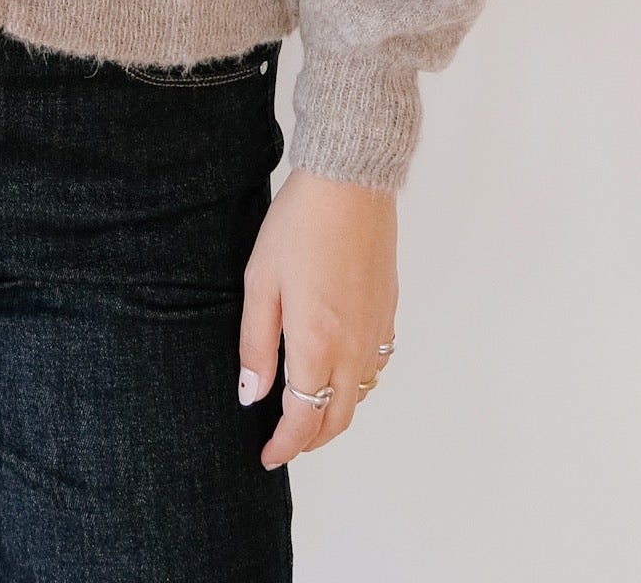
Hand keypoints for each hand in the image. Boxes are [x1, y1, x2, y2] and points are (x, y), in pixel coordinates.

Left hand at [239, 166, 397, 468]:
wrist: (349, 183)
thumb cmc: (298, 227)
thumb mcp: (260, 283)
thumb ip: (256, 345)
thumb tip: (252, 396)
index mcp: (317, 345)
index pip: (303, 421)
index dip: (284, 446)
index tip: (267, 456)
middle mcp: (353, 348)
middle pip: (338, 418)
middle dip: (310, 440)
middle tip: (284, 442)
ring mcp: (376, 331)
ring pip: (360, 395)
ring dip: (335, 412)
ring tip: (307, 408)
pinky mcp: (389, 311)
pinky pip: (376, 366)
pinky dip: (357, 383)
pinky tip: (338, 368)